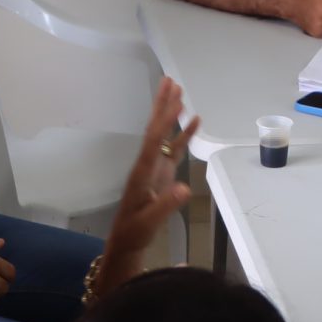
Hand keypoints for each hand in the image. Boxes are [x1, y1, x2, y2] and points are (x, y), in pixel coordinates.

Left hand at [101, 79, 196, 286]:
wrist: (127, 240)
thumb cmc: (136, 231)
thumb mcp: (150, 221)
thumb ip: (166, 205)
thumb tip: (185, 188)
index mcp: (143, 172)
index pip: (154, 141)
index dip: (165, 121)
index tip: (174, 101)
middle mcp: (147, 163)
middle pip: (155, 129)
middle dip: (162, 105)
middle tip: (170, 81)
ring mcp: (155, 166)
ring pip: (163, 134)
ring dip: (170, 113)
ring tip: (178, 91)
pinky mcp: (162, 172)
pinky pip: (174, 147)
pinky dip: (183, 133)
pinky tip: (194, 120)